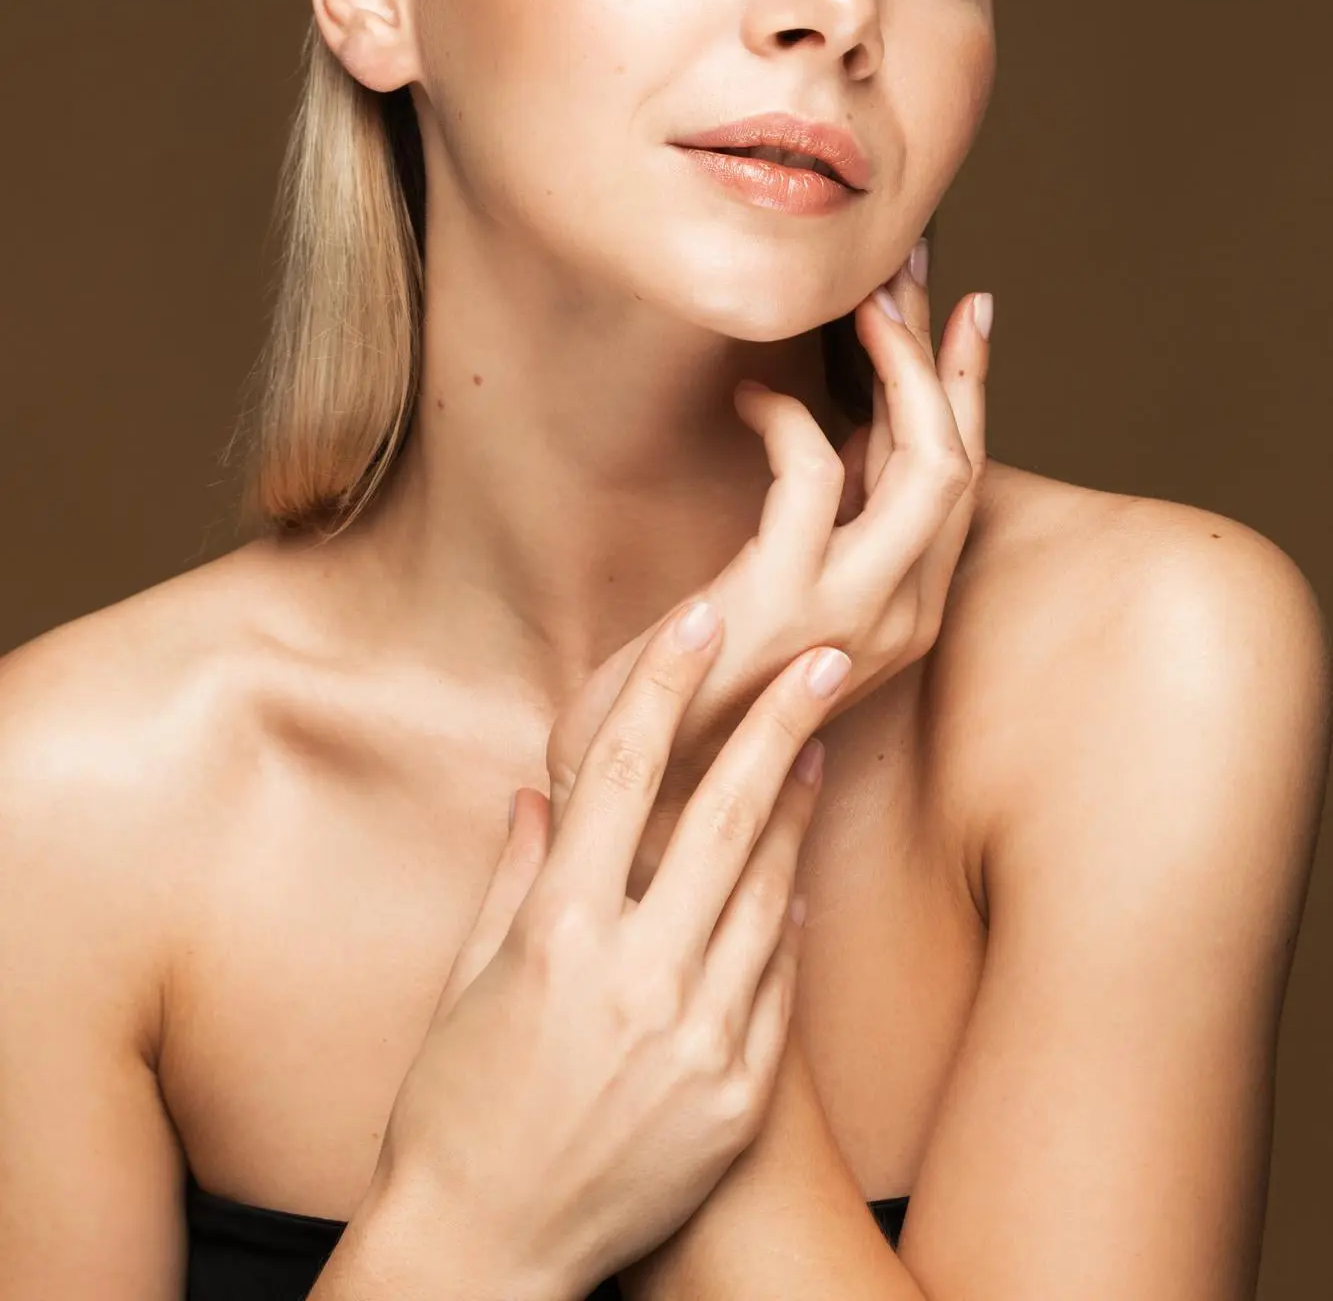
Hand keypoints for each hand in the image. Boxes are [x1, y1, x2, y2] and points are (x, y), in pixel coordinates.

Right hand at [369, 599, 844, 1300]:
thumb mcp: (464, 985)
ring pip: (767, 889)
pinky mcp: (736, 1096)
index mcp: (556, 933)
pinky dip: (789, 917)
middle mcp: (634, 975)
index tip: (702, 619)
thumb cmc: (455, 1111)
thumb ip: (512, 880)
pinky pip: (778, 982)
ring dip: (797, 809)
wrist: (487, 1254)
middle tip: (827, 657)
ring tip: (820, 746)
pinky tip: (801, 872)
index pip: (619, 773)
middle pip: (722, 813)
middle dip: (778, 721)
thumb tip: (538, 795)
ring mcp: (697, 1037)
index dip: (664, 684)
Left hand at [546, 247, 989, 894]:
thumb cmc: (698, 680)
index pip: (964, 477)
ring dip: (893, 368)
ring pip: (922, 460)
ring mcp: (856, 615)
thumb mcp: (789, 587)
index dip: (966, 385)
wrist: (631, 781)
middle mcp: (905, 616)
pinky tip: (746, 398)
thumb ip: (834, 521)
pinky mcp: (788, 602)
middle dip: (937, 356)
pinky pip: (815, 471)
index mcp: (909, 611)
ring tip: (853, 308)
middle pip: (960, 458)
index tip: (962, 304)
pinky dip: (784, 417)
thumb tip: (855, 419)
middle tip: (904, 275)